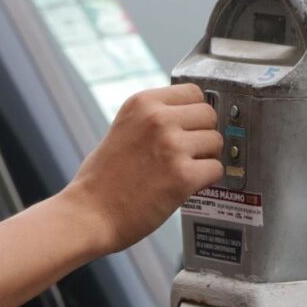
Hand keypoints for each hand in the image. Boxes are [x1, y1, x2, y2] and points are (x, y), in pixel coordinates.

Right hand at [61, 84, 223, 254]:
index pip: (193, 92)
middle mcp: (158, 118)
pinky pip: (216, 169)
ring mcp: (172, 146)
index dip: (193, 113)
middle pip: (209, 114)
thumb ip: (155, 117)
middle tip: (186, 153)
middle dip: (202, 134)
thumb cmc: (104, 178)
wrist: (89, 214)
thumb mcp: (124, 128)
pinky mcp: (183, 176)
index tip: (187, 128)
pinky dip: (206, 180)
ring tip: (182, 170)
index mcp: (143, 102)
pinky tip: (186, 185)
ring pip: (216, 141)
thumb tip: (192, 116)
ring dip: (205, 158)